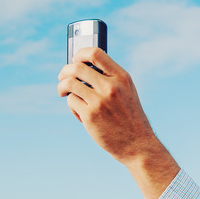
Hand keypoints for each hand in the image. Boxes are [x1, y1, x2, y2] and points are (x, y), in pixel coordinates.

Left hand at [58, 48, 179, 198]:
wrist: (137, 145)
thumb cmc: (129, 118)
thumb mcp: (126, 92)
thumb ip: (110, 78)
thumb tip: (81, 66)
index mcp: (122, 77)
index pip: (95, 53)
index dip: (79, 53)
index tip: (75, 59)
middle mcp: (111, 86)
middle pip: (77, 67)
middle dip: (65, 71)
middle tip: (62, 78)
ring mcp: (100, 101)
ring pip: (70, 83)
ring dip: (62, 87)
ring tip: (63, 92)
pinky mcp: (90, 116)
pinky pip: (71, 101)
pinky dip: (72, 106)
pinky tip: (80, 113)